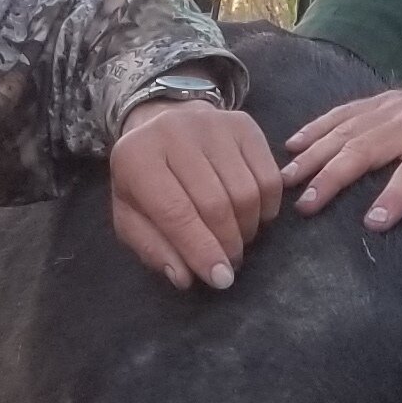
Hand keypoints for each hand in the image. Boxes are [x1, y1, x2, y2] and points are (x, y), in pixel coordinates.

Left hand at [110, 96, 282, 293]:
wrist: (162, 126)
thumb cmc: (145, 181)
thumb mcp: (132, 217)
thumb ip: (153, 248)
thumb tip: (185, 277)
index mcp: (137, 157)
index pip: (175, 212)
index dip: (201, 250)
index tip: (220, 279)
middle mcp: (174, 131)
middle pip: (216, 204)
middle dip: (227, 245)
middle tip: (229, 264)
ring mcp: (213, 123)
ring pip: (246, 192)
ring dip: (247, 229)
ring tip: (236, 240)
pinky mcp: (243, 124)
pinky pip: (269, 177)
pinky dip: (267, 208)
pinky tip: (252, 216)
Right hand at [282, 90, 401, 236]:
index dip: (396, 196)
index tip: (372, 224)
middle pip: (366, 148)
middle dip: (333, 177)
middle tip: (306, 206)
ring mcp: (394, 106)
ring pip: (346, 129)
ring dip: (313, 155)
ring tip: (285, 182)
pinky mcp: (382, 101)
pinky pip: (343, 113)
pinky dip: (315, 128)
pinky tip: (289, 147)